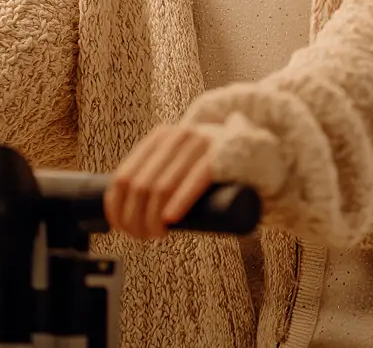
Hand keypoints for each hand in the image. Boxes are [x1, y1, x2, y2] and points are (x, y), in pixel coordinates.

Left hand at [103, 122, 219, 240]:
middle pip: (141, 186)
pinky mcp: (222, 155)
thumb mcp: (180, 161)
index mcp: (161, 137)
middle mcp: (178, 136)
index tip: (122, 228)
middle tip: (143, 236)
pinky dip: (179, 201)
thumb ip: (157, 175)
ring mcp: (201, 143)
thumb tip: (123, 212)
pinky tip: (172, 218)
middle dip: (136, 219)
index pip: (124, 176)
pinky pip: (195, 179)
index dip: (117, 208)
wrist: (255, 149)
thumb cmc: (211, 165)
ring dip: (153, 219)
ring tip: (158, 234)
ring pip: (162, 187)